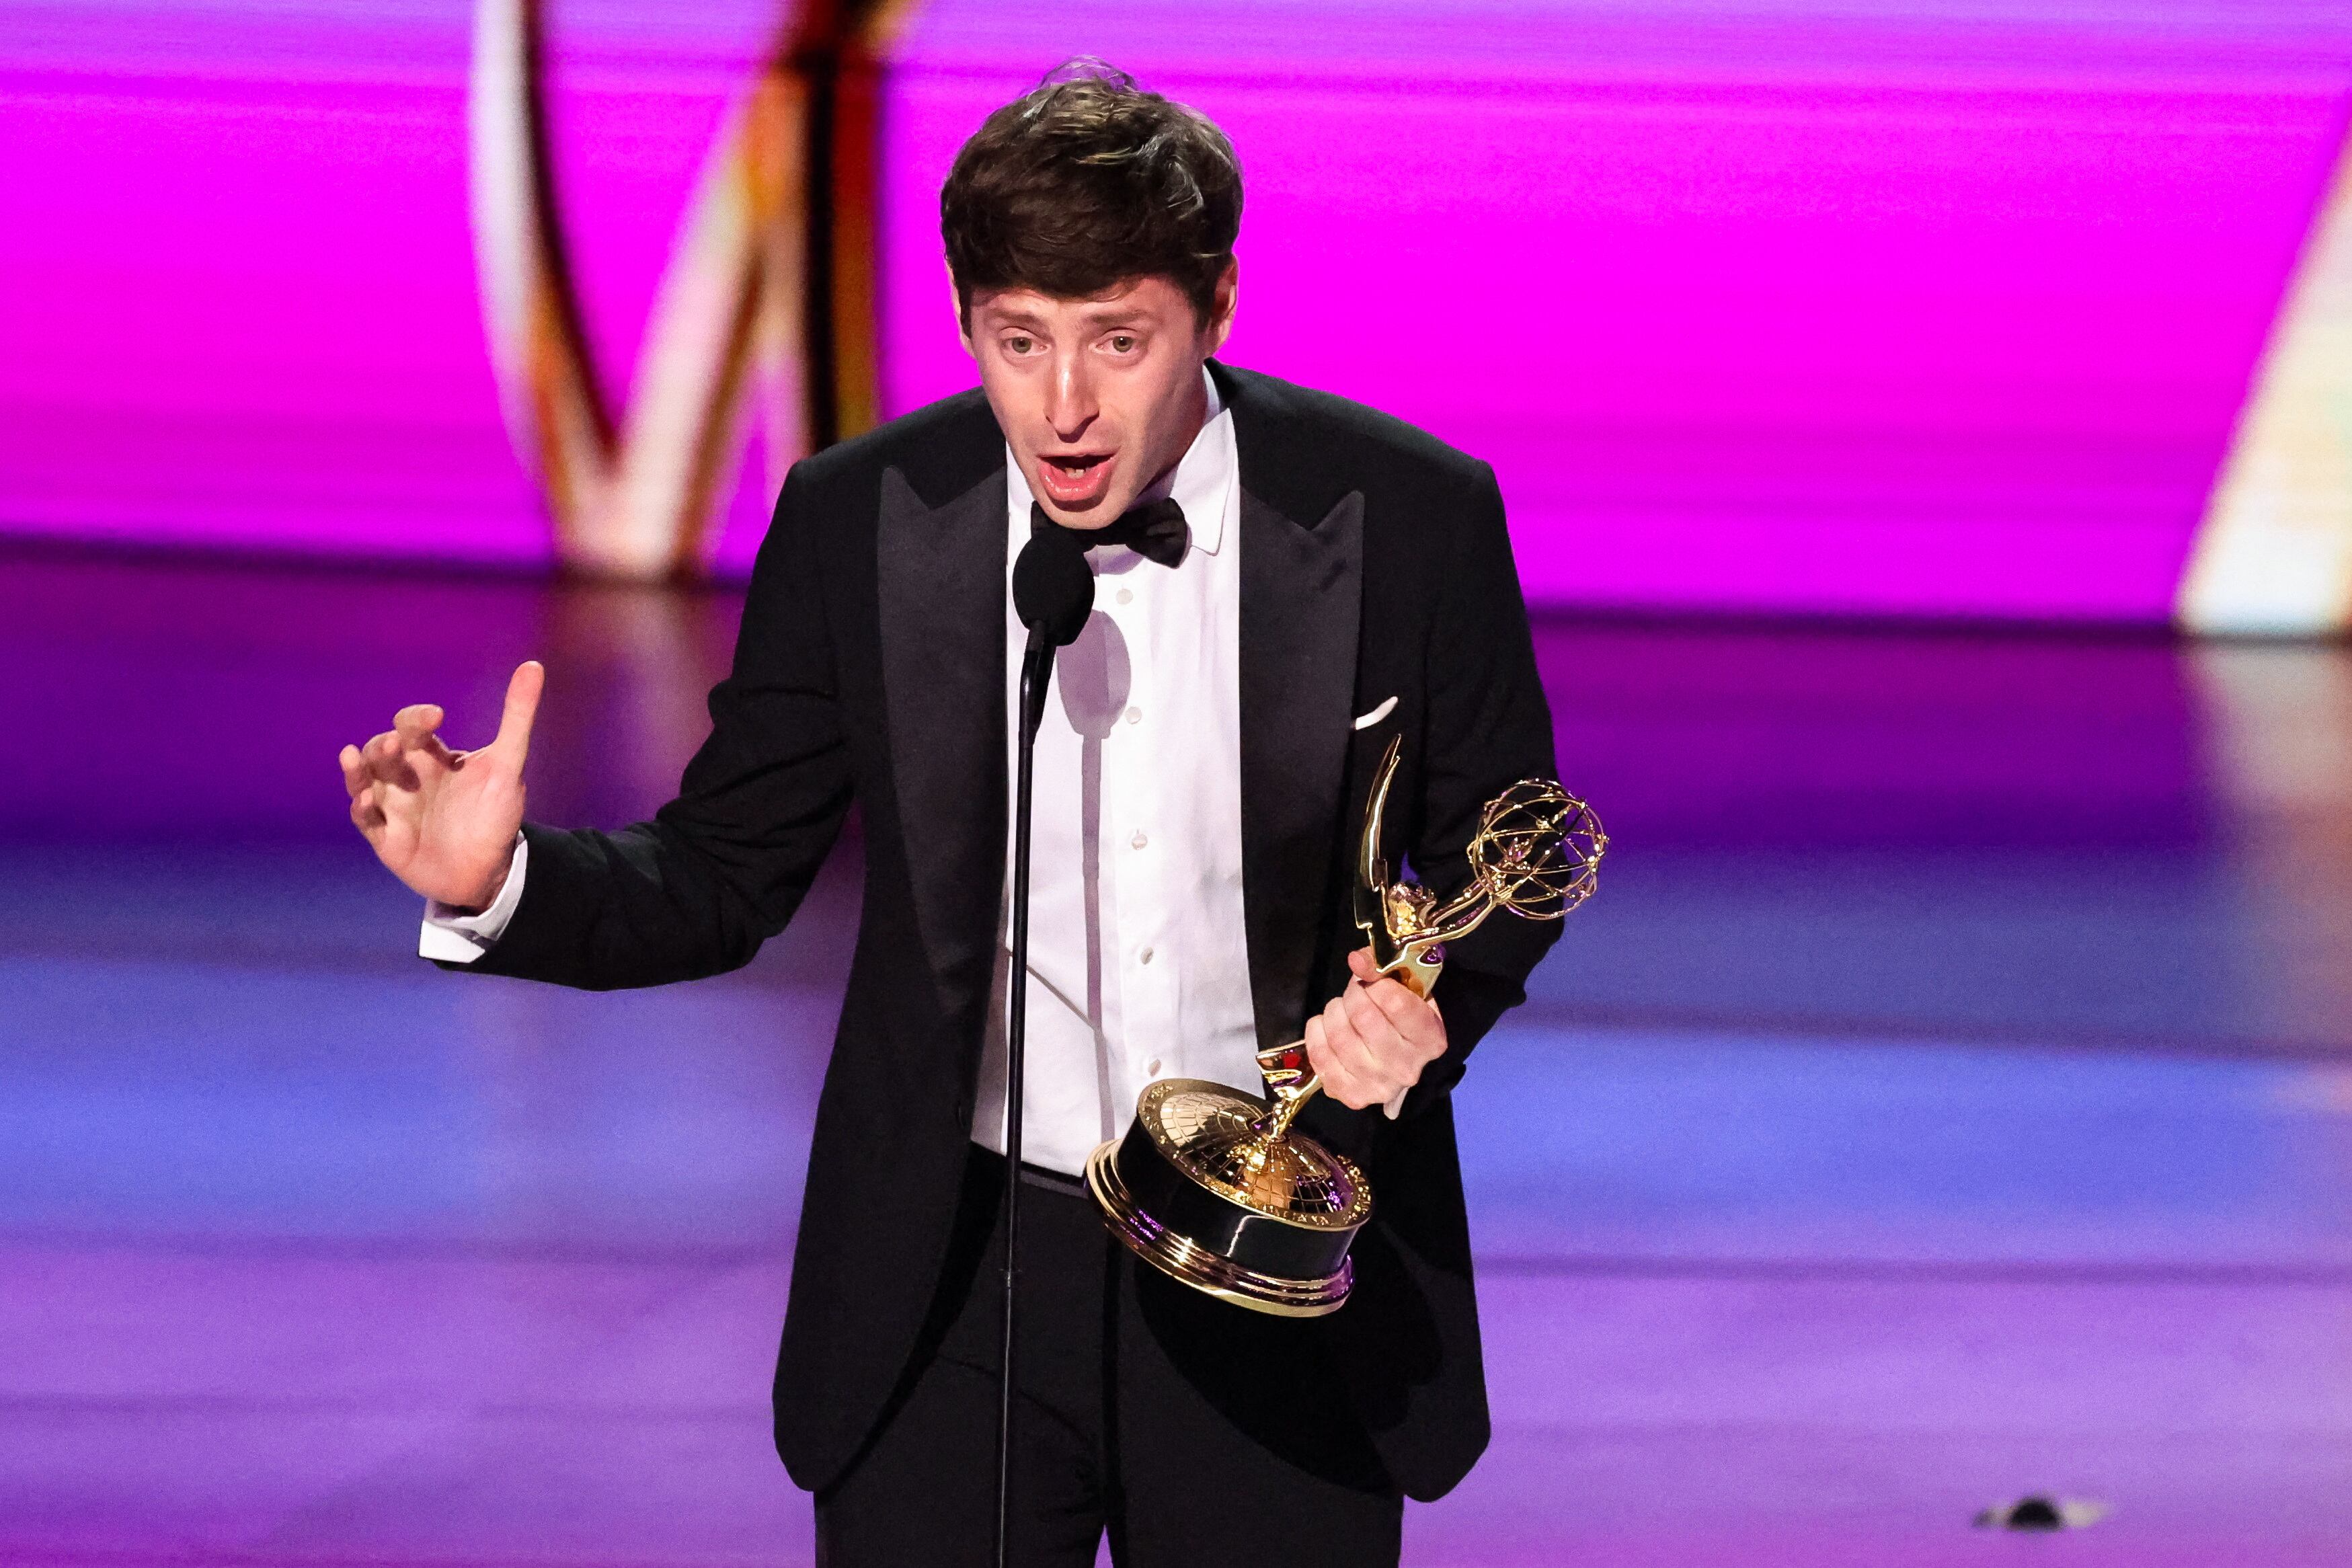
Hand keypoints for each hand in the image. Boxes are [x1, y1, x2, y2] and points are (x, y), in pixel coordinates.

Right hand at [340, 661, 542, 908]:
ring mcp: (392, 806)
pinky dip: (361, 808)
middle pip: (382, 751)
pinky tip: (364, 800)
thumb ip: (518, 716)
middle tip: (396, 744)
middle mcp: (406, 776)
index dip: (417, 718)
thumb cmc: (495, 814)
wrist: (489, 870)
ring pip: (364, 780)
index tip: (436, 716)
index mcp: (430, 756)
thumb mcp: (508, 763)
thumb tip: (534, 666)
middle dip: (384, 746)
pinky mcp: (385, 837)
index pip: (413, 726)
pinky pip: (365, 819)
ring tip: (354, 757)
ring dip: (359, 769)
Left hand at [1302, 947, 1447, 1109]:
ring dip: (1333, 1012)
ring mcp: (1378, 1086)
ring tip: (1340, 1009)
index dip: (1375, 983)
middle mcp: (1407, 1069)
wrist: (1398, 1058)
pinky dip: (1316, 1034)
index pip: (1395, 1002)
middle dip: (1352, 995)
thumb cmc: (1402, 1017)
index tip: (1371, 982)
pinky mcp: (1352, 1096)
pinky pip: (1320, 1057)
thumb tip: (1356, 960)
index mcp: (1430, 1039)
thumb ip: (1382, 968)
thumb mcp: (1404, 987)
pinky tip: (1325, 1027)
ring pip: (1339, 1035)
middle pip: (1363, 1017)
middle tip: (1353, 993)